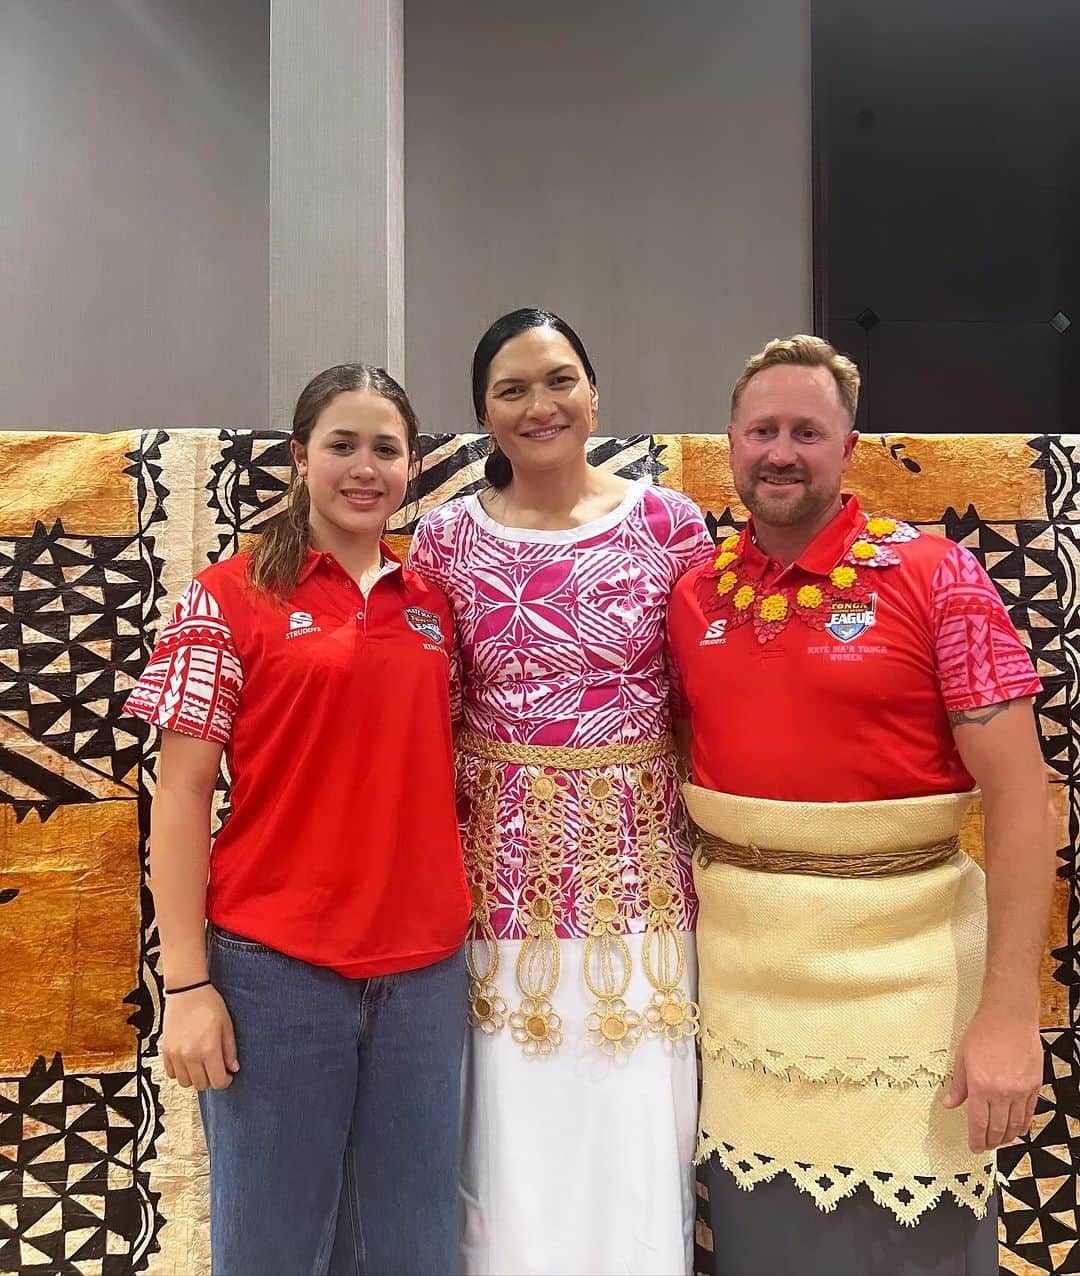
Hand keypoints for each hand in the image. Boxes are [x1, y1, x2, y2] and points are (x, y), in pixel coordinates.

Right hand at [161, 984, 239, 1090]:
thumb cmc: (208, 1004)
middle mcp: (190, 1055)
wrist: (186, 990)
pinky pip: (171, 1073)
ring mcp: (175, 1054)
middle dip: (211, 1079)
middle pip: (201, 1085)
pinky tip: (188, 1060)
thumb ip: (230, 1050)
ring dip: (195, 1077)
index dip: (225, 1081)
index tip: (227, 1075)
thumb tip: (233, 1068)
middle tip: (215, 1067)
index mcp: (208, 1049)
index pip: (217, 1081)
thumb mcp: (227, 1025)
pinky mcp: (165, 1050)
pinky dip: (180, 1072)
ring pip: (185, 1083)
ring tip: (201, 1064)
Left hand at [943, 1006, 1042, 1152]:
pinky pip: (1030, 1113)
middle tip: (987, 1146)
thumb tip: (949, 1103)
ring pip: (1015, 1124)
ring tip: (1001, 1140)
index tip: (975, 1147)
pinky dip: (1023, 1124)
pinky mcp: (1034, 1086)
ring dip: (1008, 1137)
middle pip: (998, 1128)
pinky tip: (1017, 1127)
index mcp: (980, 1086)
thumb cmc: (983, 1032)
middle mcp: (1002, 1092)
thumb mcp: (962, 1057)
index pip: (978, 1124)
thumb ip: (958, 1085)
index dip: (977, 1140)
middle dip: (991, 1142)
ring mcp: (1020, 1090)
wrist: (1009, 1016)